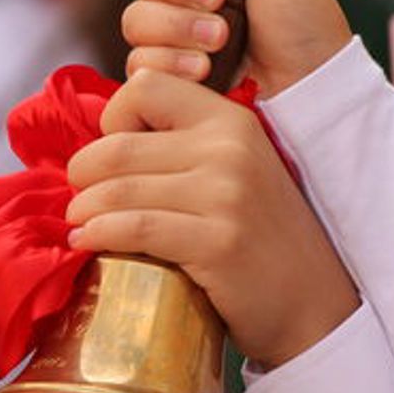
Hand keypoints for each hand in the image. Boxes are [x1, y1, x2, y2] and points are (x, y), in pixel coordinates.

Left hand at [65, 70, 358, 368]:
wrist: (312, 305)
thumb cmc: (258, 241)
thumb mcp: (233, 173)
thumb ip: (182, 150)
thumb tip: (98, 150)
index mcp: (229, 120)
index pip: (144, 86)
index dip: (111, 120)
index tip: (111, 160)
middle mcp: (228, 148)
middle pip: (117, 145)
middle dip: (83, 175)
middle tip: (81, 200)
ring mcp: (225, 195)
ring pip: (118, 189)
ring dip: (83, 210)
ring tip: (80, 225)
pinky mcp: (217, 242)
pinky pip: (133, 228)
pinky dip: (98, 235)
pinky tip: (88, 243)